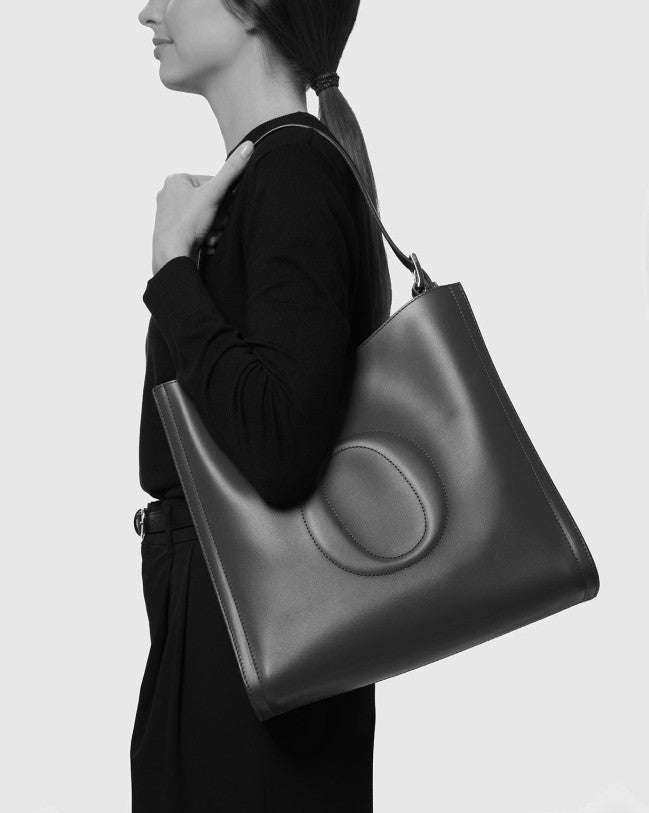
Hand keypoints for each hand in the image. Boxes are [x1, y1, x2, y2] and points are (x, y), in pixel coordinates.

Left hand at [151, 140, 253, 273]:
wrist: (172, 256)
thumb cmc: (187, 224)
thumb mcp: (214, 194)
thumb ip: (231, 171)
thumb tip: (248, 146)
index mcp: (176, 180)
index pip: (213, 184)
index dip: (224, 199)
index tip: (223, 212)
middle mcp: (169, 194)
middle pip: (209, 202)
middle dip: (218, 217)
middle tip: (216, 226)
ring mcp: (169, 214)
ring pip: (204, 217)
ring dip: (214, 228)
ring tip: (209, 236)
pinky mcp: (172, 231)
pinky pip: (196, 229)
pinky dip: (205, 236)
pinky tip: (204, 243)